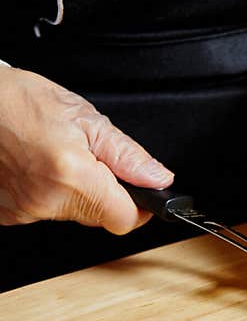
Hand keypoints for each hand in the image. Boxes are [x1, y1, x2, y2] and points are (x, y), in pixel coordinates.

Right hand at [0, 67, 172, 232]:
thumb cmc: (16, 101)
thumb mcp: (85, 117)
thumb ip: (128, 154)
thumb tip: (158, 178)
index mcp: (72, 176)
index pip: (125, 219)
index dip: (140, 206)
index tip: (141, 191)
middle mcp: (46, 200)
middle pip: (100, 216)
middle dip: (106, 192)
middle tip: (89, 159)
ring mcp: (23, 210)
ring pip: (74, 213)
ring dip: (76, 191)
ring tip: (58, 157)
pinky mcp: (7, 213)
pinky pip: (45, 210)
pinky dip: (49, 193)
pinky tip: (38, 167)